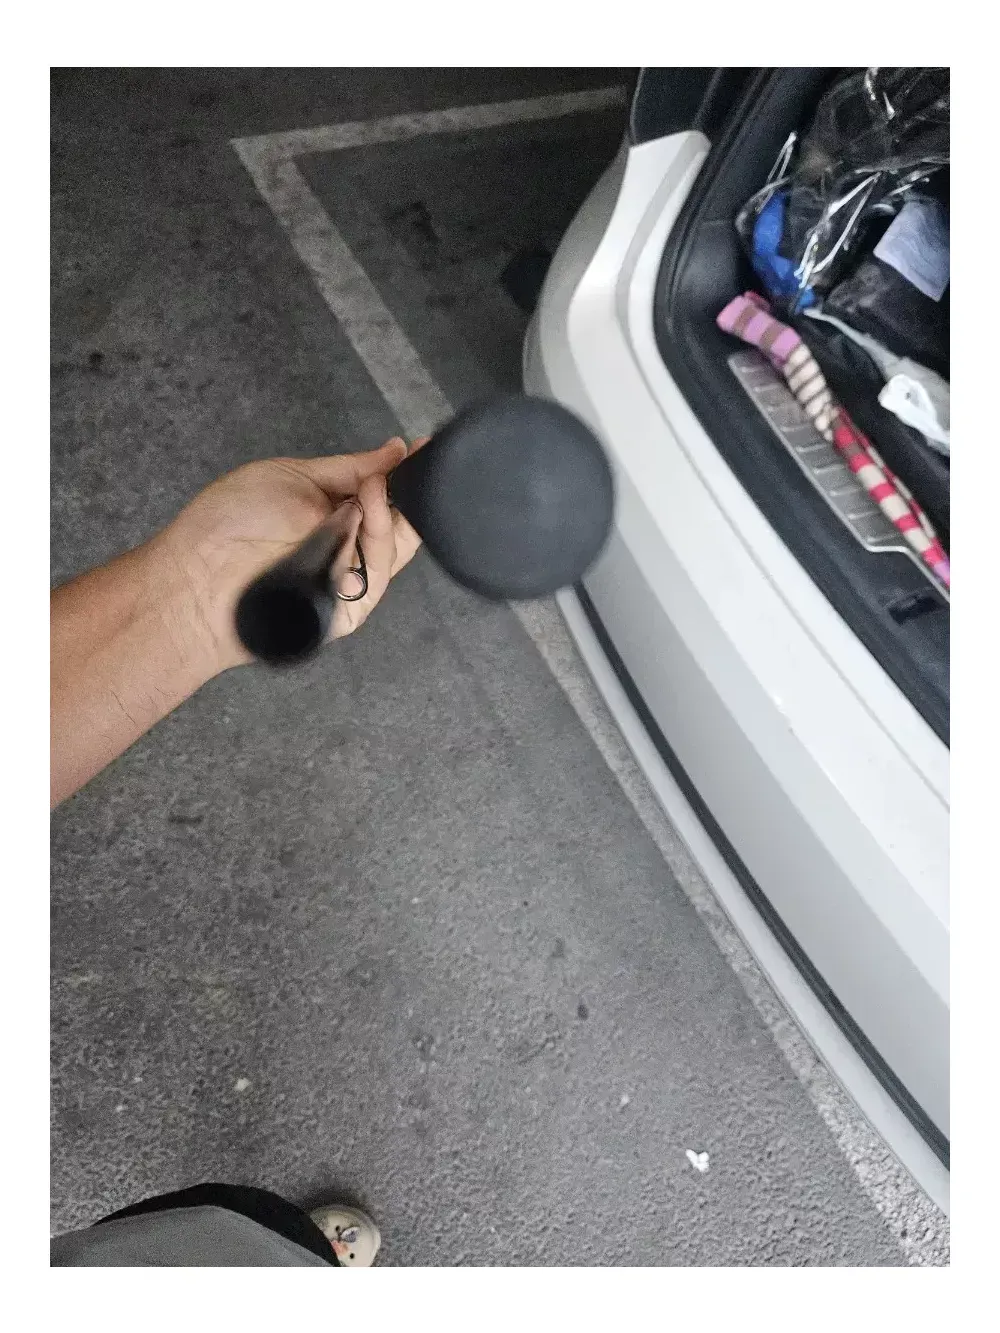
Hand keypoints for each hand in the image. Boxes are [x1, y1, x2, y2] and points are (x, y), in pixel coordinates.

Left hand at [154, 438, 423, 672]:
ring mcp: (348, 579)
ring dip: (389, 515)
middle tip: (408, 470)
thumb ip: (348, 467)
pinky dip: (377, 545)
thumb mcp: (293, 476)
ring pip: (394, 549)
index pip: (384, 495)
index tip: (425, 449)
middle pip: (398, 524)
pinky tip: (365, 517)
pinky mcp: (349, 609)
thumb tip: (396, 450)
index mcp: (333, 513)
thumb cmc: (228, 525)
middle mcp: (345, 547)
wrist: (196, 579)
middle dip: (407, 495)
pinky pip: (378, 578)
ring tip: (373, 490)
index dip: (406, 475)